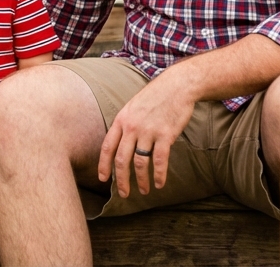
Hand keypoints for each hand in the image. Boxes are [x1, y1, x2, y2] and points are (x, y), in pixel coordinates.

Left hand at [97, 76, 194, 197]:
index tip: (102, 179)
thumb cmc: (155, 97)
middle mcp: (132, 127)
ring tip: (144, 190)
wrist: (177, 86)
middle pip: (121, 159)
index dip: (103, 165)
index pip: (107, 147)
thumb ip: (126, 124)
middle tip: (124, 194)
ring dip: (141, 180)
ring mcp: (148, 131)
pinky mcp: (165, 135)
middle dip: (121, 180)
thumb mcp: (133, 107)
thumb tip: (120, 145)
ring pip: (140, 163)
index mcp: (121, 120)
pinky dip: (158, 175)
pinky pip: (159, 160)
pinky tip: (159, 183)